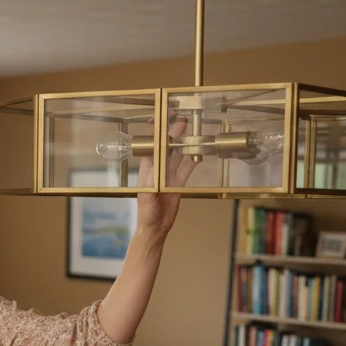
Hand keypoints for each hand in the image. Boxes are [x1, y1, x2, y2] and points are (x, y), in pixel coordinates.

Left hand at [137, 114, 199, 240]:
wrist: (155, 227)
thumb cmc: (147, 212)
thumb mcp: (148, 194)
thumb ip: (154, 179)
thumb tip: (159, 162)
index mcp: (148, 168)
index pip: (151, 145)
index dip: (155, 131)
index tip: (160, 118)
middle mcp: (158, 169)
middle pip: (166, 146)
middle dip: (173, 132)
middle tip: (182, 119)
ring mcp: (169, 175)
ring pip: (177, 155)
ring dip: (183, 143)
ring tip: (191, 130)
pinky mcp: (178, 183)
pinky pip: (186, 169)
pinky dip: (192, 160)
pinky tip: (199, 152)